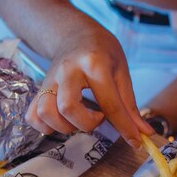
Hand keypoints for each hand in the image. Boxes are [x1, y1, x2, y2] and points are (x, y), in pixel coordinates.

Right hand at [26, 22, 152, 146]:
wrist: (74, 34)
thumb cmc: (102, 52)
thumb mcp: (121, 72)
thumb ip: (129, 105)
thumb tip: (144, 133)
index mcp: (93, 63)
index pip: (109, 103)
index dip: (124, 127)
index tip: (135, 142)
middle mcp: (67, 71)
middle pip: (68, 108)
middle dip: (86, 124)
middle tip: (96, 118)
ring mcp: (49, 80)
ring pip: (46, 112)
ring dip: (64, 127)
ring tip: (78, 121)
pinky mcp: (39, 90)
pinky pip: (33, 116)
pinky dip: (45, 126)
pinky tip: (60, 122)